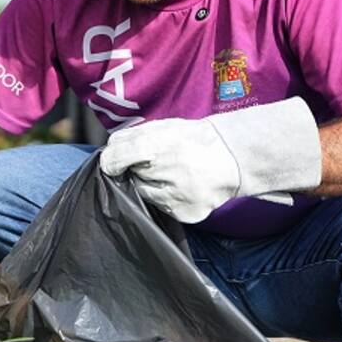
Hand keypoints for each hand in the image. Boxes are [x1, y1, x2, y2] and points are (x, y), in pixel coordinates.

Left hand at [99, 98, 321, 222]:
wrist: (234, 157)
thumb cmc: (193, 139)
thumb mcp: (165, 128)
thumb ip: (133, 138)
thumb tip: (108, 154)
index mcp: (162, 143)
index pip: (119, 155)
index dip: (112, 159)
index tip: (112, 162)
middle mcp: (171, 170)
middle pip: (131, 176)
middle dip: (137, 170)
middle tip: (158, 162)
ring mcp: (179, 195)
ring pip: (144, 194)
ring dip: (150, 185)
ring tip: (172, 174)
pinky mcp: (186, 213)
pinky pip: (160, 208)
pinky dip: (164, 199)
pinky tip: (181, 187)